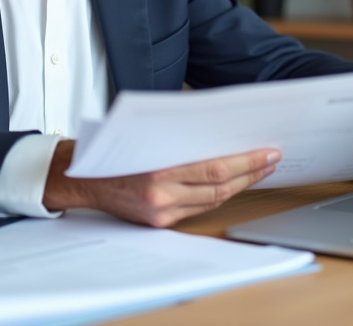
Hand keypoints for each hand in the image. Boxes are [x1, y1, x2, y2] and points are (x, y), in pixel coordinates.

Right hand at [42, 141, 279, 227]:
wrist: (80, 179)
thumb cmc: (112, 149)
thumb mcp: (146, 136)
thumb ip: (178, 137)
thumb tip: (220, 130)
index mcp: (157, 173)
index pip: (215, 170)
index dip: (247, 163)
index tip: (268, 152)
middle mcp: (160, 198)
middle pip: (220, 188)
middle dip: (251, 173)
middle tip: (273, 159)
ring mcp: (160, 214)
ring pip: (213, 201)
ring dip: (240, 184)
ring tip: (260, 169)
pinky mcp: (159, 223)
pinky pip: (198, 209)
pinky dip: (219, 195)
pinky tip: (233, 182)